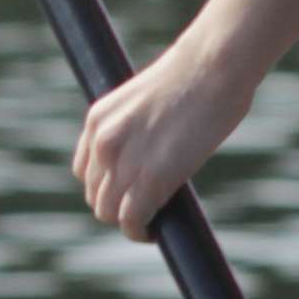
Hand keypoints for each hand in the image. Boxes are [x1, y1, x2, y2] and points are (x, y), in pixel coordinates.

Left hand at [73, 27, 253, 236]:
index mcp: (97, 119)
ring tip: (150, 222)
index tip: (128, 191)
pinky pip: (131, 222)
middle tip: (146, 209)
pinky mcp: (150, 180)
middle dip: (118, 206)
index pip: (85, 170)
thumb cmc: (196, 76)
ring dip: (128, 222)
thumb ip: (138, 128)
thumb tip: (151, 153)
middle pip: (95, 195)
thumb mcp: (148, 101)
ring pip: (108, 212)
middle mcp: (103, 141)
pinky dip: (140, 232)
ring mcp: (124, 161)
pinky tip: (155, 231)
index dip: (106, 186)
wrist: (213, 66)